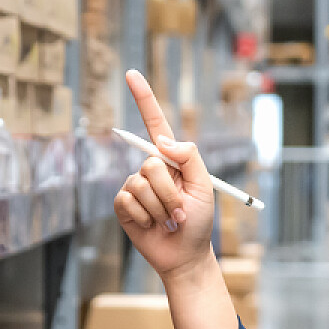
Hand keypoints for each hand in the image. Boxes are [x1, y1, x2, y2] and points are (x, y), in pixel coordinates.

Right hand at [113, 70, 217, 281]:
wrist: (184, 255)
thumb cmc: (199, 221)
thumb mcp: (204, 185)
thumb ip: (189, 157)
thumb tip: (162, 140)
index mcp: (171, 159)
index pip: (155, 123)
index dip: (144, 98)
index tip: (131, 73)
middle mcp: (150, 168)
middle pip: (150, 162)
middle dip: (169, 191)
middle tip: (180, 210)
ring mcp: (134, 186)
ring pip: (140, 184)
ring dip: (159, 207)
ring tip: (168, 219)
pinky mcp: (123, 205)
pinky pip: (127, 200)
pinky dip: (144, 216)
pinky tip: (151, 225)